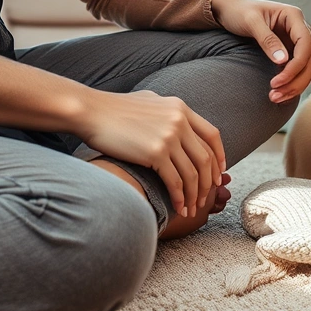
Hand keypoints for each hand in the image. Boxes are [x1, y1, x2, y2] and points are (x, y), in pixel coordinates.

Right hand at [72, 88, 224, 218]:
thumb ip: (168, 112)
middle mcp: (179, 121)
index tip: (219, 172)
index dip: (219, 156)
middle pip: (206, 158)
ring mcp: (169, 137)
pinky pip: (175, 181)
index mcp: (181, 108)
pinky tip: (178, 207)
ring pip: (193, 173)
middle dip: (209, 182)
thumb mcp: (150, 101)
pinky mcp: (155, 152)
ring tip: (191, 209)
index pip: (212, 135)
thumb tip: (178, 122)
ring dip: (195, 195)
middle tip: (206, 198)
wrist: (91, 111)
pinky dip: (179, 197)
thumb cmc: (114, 109)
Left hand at [213, 0, 310, 101]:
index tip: (276, 82)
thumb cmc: (240, 11)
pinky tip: (280, 94)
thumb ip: (267, 40)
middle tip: (275, 95)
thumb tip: (283, 61)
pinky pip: (298, 69)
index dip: (295, 67)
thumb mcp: (250, 22)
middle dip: (296, 80)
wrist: (231, 10)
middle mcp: (301, 28)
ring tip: (275, 98)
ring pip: (307, 67)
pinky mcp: (291, 50)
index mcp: (294, 16)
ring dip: (295, 85)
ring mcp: (297, 40)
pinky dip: (291, 82)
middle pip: (310, 59)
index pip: (305, 46)